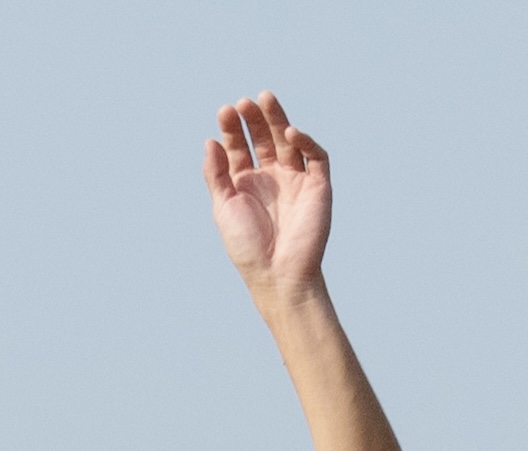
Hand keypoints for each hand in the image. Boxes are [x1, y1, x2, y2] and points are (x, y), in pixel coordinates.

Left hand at [204, 94, 331, 302]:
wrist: (278, 275)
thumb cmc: (247, 247)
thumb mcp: (223, 208)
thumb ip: (216, 175)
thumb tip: (210, 141)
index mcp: (247, 184)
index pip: (240, 147)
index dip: (232, 129)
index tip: (225, 113)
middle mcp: (272, 178)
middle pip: (265, 138)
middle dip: (254, 119)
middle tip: (244, 103)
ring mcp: (295, 180)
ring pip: (289, 140)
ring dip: (277, 119)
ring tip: (264, 99)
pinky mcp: (318, 186)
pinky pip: (315, 156)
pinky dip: (305, 142)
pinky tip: (290, 133)